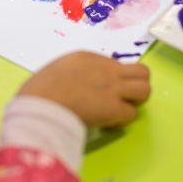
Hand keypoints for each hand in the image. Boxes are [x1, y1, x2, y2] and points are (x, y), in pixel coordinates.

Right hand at [17, 51, 150, 127]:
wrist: (40, 104)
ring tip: (118, 110)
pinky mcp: (114, 108)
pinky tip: (107, 123)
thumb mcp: (55, 71)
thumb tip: (72, 87)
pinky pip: (132, 114)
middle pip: (141, 72)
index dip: (110, 80)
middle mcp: (105, 69)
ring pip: (145, 90)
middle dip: (135, 86)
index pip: (114, 65)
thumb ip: (70, 75)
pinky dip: (121, 121)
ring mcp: (112, 88)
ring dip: (134, 102)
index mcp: (87, 57)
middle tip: (121, 98)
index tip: (98, 92)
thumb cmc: (37, 91)